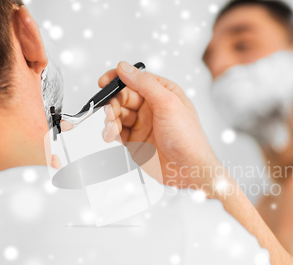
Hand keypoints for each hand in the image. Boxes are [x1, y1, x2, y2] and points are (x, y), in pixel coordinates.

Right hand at [98, 61, 218, 188]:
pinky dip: (110, 132)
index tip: (103, 82)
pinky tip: (111, 135)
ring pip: (117, 114)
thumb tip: (124, 67)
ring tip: (112, 127)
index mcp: (163, 92)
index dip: (117, 79)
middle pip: (123, 97)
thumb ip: (145, 83)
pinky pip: (117, 131)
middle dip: (113, 103)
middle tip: (111, 112)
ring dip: (110, 119)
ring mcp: (143, 124)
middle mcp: (152, 106)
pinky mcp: (135, 140)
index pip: (136, 79)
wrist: (188, 170)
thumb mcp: (168, 103)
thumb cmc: (187, 137)